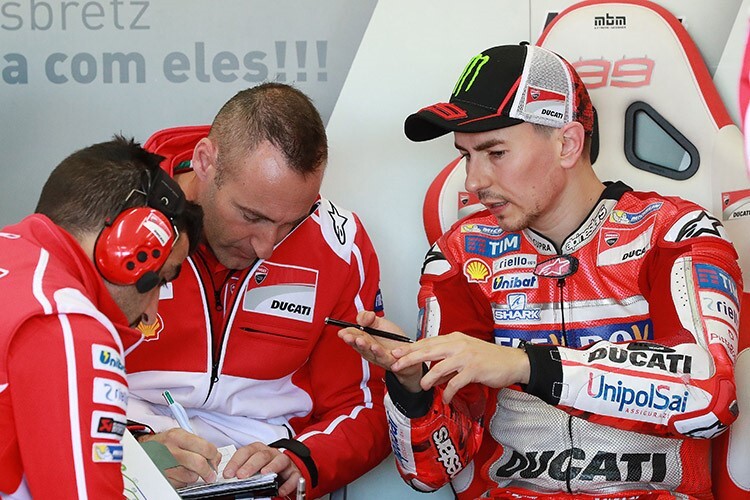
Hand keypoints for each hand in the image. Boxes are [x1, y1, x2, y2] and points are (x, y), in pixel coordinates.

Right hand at [138, 428, 219, 486]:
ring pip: (191, 477)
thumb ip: (199, 444)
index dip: (214, 456)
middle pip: (200, 464)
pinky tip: (178, 473)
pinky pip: (181, 484)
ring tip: (188, 469)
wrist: (140, 452)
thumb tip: (216, 457)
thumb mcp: (179, 436)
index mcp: (177, 436)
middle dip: (209, 471)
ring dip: (194, 475)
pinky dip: (183, 481)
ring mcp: (165, 466)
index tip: (215, 460)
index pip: (206, 448)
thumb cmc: (162, 443)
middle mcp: (171, 450)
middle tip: (210, 474)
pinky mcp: (161, 478)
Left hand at [223, 442, 300, 496]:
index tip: (228, 474)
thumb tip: (229, 480)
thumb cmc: (266, 466)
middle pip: (261, 455)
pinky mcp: (294, 471)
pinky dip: (288, 484)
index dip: (236, 462)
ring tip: (264, 475)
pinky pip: (293, 476)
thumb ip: (243, 470)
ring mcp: (284, 461)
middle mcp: (271, 453)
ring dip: (271, 467)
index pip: (245, 452)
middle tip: (242, 475)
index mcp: (258, 450)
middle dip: (251, 465)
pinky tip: (281, 490)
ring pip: (279, 460)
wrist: (288, 466)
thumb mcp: (254, 465)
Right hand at [337, 311, 422, 391]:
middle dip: (352, 340)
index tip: (343, 332)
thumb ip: (368, 317)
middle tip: (347, 336)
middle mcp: (369, 349)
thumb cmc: (393, 339)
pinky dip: (378, 353)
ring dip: (363, 346)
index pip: (353, 336)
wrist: (409, 352)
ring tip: (360, 340)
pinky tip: (374, 347)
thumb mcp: (380, 322)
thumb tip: (361, 318)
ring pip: (369, 351)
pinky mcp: (389, 361)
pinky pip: (383, 357)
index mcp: (365, 339)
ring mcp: (378, 356)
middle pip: (359, 344)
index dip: (347, 334)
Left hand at [390, 332, 530, 403]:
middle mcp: (458, 345)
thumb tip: (430, 378)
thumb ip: (446, 365)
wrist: (512, 362)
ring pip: (439, 366)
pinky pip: (455, 382)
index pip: (427, 342)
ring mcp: (466, 356)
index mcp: (454, 339)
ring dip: (428, 378)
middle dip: (409, 357)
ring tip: (422, 386)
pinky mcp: (474, 369)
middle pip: (428, 350)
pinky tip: (445, 398)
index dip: (410, 347)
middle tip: (395, 363)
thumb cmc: (488, 359)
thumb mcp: (464, 356)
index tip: (396, 352)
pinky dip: (448, 391)